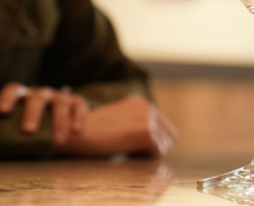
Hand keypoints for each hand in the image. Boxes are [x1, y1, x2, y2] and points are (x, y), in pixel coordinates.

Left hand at [0, 82, 88, 144]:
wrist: (60, 124)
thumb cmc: (32, 129)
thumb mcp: (17, 127)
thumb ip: (7, 133)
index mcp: (23, 97)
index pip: (14, 90)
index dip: (8, 99)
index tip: (2, 112)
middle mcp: (42, 94)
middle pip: (37, 99)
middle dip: (32, 114)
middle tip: (28, 132)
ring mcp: (60, 96)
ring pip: (60, 103)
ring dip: (59, 122)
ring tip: (58, 143)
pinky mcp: (76, 101)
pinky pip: (78, 106)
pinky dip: (78, 118)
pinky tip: (76, 133)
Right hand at [54, 97, 178, 157]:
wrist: (76, 133)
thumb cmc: (94, 132)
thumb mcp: (120, 122)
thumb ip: (137, 125)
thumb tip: (160, 142)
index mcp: (142, 103)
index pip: (166, 127)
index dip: (154, 142)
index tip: (136, 148)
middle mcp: (148, 107)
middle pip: (169, 136)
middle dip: (155, 147)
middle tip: (133, 153)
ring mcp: (148, 118)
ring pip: (165, 145)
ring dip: (150, 153)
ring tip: (129, 153)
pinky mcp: (146, 132)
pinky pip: (158, 152)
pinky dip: (146, 158)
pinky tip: (129, 155)